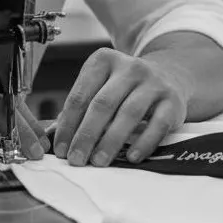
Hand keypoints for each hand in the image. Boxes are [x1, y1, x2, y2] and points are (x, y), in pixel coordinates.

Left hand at [52, 48, 188, 166]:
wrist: (169, 76)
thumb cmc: (124, 89)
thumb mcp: (100, 88)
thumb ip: (77, 110)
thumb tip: (51, 136)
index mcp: (103, 61)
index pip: (80, 95)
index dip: (68, 125)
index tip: (60, 150)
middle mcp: (129, 67)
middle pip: (102, 104)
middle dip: (86, 135)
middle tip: (76, 159)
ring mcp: (153, 82)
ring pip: (129, 113)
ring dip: (111, 141)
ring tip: (98, 162)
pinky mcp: (172, 100)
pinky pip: (158, 124)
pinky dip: (144, 142)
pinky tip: (131, 157)